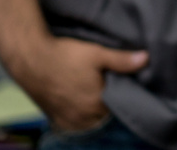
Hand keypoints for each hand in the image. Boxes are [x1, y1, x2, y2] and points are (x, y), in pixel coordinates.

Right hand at [6, 35, 146, 131]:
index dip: (119, 90)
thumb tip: (146, 59)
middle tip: (102, 80)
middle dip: (106, 99)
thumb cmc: (64, 55)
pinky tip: (78, 97)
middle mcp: (83, 116)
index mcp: (97, 102)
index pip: (118, 103)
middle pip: (104, 112)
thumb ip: (122, 60)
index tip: (117, 78)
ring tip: (89, 88)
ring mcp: (67, 119)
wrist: (30, 59)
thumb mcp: (97, 53)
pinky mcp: (55, 118)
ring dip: (92, 107)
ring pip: (89, 118)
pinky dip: (79, 113)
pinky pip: (74, 122)